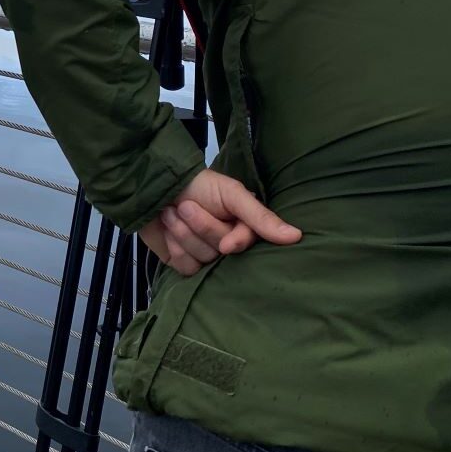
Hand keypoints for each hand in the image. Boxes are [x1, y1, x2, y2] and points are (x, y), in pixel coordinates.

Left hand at [137, 169, 300, 276]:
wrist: (154, 186)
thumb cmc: (197, 184)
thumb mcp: (231, 193)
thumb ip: (260, 216)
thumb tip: (296, 236)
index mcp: (244, 227)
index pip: (247, 243)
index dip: (235, 242)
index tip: (226, 243)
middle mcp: (228, 244)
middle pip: (220, 251)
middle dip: (200, 226)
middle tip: (186, 206)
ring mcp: (206, 255)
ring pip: (202, 259)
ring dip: (182, 232)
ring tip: (172, 212)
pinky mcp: (185, 263)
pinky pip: (186, 267)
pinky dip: (174, 246)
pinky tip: (167, 229)